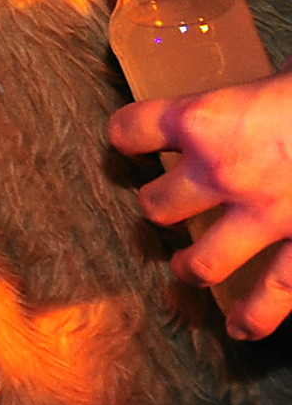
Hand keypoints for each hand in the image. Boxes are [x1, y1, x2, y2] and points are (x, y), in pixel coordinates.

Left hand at [111, 65, 291, 337]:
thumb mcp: (282, 75)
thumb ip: (261, 88)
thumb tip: (268, 85)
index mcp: (207, 119)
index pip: (135, 129)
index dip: (127, 134)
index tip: (127, 139)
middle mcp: (224, 173)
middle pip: (160, 202)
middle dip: (158, 206)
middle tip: (162, 207)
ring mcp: (266, 218)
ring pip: (205, 261)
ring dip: (191, 267)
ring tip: (186, 269)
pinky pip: (276, 294)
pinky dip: (257, 316)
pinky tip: (242, 329)